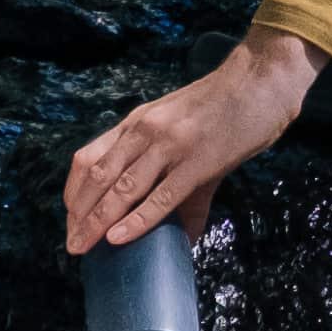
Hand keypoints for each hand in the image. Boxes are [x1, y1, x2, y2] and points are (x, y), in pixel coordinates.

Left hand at [64, 31, 325, 251]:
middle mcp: (144, 130)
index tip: (70, 221)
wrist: (260, 82)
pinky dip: (136, 221)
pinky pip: (160, 198)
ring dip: (97, 222)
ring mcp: (169, 145)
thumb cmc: (224, 109)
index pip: (89, 158)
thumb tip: (181, 236)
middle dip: (80, 215)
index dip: (75, 193)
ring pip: (121, 188)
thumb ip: (174, 179)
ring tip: (84, 248)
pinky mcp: (197, 162)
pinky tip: (118, 238)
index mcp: (137, 123)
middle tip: (72, 245)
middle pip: (98, 176)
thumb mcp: (182, 132)